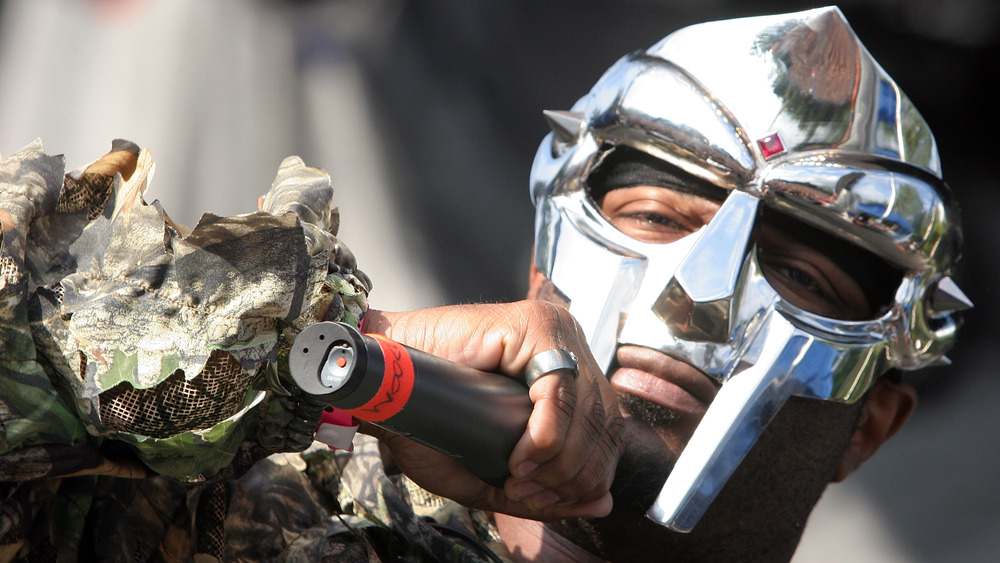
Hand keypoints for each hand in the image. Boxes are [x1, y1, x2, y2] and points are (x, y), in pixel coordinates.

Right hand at [361, 301, 623, 520]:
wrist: (381, 386)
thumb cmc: (430, 423)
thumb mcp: (495, 470)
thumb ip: (548, 490)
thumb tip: (604, 505)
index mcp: (571, 372)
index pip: (610, 429)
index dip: (588, 476)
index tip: (546, 501)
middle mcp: (571, 346)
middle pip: (606, 422)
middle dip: (574, 475)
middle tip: (528, 495)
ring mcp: (555, 331)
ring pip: (587, 410)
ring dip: (558, 462)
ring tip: (518, 480)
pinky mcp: (533, 325)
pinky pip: (559, 392)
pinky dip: (546, 436)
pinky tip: (519, 457)